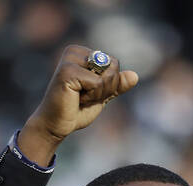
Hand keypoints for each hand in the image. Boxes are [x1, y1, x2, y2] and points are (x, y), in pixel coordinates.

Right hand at [18, 45, 138, 164]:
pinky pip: (97, 84)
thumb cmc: (76, 110)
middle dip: (106, 89)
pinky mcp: (67, 71)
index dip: (109, 84)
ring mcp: (70, 59)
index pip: (114, 63)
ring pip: (107, 76)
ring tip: (80, 98)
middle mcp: (75, 51)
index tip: (89, 92)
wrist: (57, 125)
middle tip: (85, 96)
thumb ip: (116, 85)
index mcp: (82, 53)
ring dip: (98, 94)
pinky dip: (92, 97)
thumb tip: (135, 76)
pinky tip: (76, 99)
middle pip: (113, 66)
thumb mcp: (101, 96)